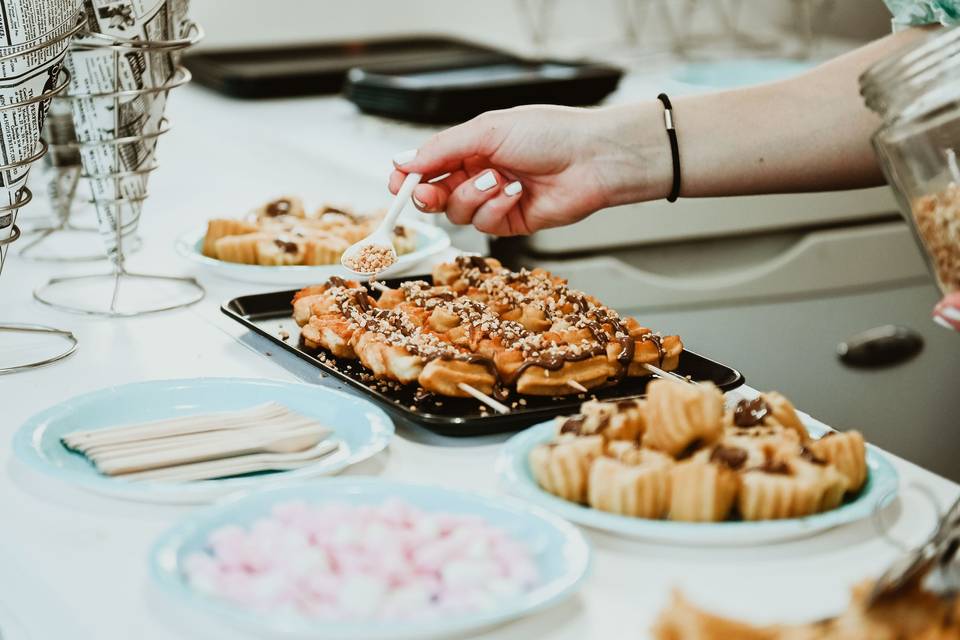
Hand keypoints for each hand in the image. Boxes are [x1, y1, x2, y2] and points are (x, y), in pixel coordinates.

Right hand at [388, 104, 671, 235]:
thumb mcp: (487, 130)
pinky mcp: (511, 222)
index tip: (397, 183)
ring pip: (458, 212)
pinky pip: (486, 224)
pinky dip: (496, 207)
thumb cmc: (549, 133)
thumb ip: (442, 149)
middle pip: (435, 195)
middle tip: (430, 192)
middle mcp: (479, 174)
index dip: (408, 177)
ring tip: (498, 178)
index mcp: (471, 147)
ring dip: (473, 196)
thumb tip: (402, 162)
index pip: (427, 166)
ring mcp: (494, 200)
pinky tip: (516, 192)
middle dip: (429, 195)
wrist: (592, 158)